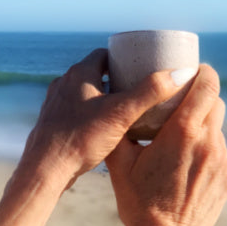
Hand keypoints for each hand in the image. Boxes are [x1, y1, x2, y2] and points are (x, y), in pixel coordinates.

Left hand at [0, 50, 189, 225]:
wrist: (45, 170)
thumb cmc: (80, 139)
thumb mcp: (121, 114)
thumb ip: (150, 92)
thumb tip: (181, 72)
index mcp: (79, 74)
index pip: (104, 54)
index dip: (123, 58)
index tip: (140, 66)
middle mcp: (63, 84)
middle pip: (94, 74)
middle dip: (116, 79)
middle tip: (138, 90)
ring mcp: (55, 104)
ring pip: (83, 94)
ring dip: (102, 98)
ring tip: (123, 111)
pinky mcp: (51, 124)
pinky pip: (74, 112)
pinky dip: (89, 115)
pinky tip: (101, 131)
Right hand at [105, 64, 226, 225]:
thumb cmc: (138, 204)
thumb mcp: (120, 165)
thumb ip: (121, 132)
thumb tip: (116, 108)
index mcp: (183, 132)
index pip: (207, 85)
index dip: (202, 72)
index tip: (193, 70)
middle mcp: (210, 143)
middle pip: (216, 103)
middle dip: (201, 98)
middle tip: (181, 102)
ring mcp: (224, 162)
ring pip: (218, 130)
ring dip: (203, 129)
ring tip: (180, 141)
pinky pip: (222, 155)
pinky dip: (207, 154)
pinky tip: (188, 169)